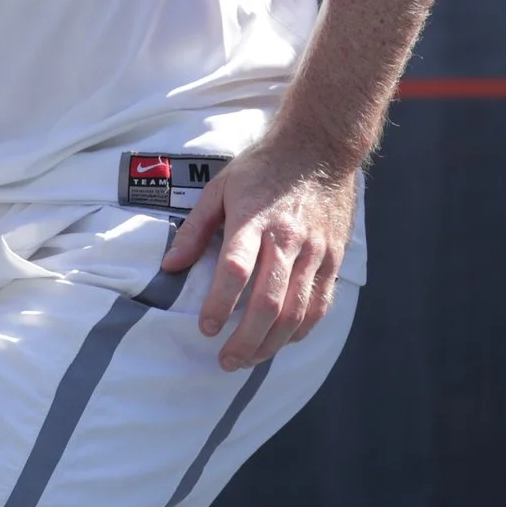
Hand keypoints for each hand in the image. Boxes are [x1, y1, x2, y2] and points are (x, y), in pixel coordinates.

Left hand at [158, 136, 355, 370]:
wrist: (320, 147)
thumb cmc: (264, 166)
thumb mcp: (221, 186)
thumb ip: (195, 228)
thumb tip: (171, 265)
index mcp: (254, 219)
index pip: (236, 270)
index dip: (220, 304)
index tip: (207, 328)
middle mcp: (287, 238)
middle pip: (269, 302)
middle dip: (246, 340)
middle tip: (226, 360)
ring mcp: (315, 251)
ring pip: (296, 312)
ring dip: (272, 344)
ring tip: (249, 359)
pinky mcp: (334, 258)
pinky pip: (320, 304)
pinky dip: (302, 329)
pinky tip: (283, 341)